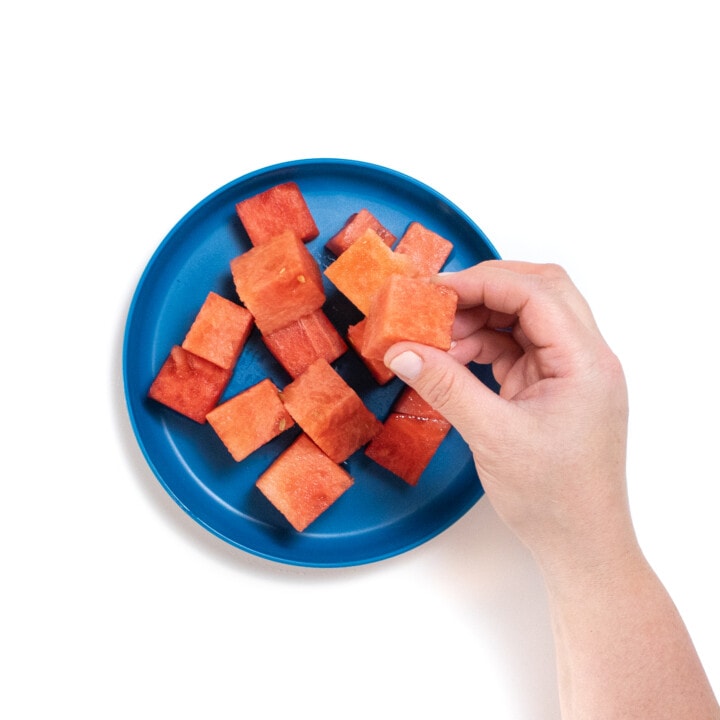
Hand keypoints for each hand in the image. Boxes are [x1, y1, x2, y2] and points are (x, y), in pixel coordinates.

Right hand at [385, 260, 633, 572]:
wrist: (580, 544)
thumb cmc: (553, 499)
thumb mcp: (492, 437)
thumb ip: (445, 386)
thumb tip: (402, 351)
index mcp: (585, 362)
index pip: (536, 293)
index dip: (482, 283)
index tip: (436, 290)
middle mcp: (584, 358)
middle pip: (538, 292)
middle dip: (484, 291)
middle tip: (437, 304)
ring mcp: (569, 371)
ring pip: (525, 318)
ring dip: (480, 320)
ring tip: (437, 339)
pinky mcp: (551, 387)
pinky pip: (516, 348)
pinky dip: (483, 346)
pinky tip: (452, 358)